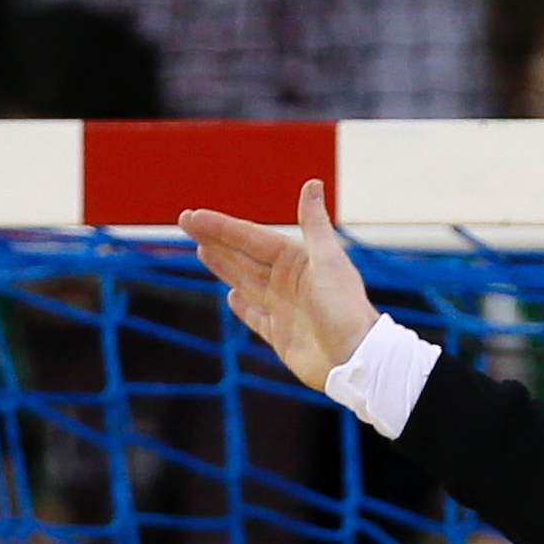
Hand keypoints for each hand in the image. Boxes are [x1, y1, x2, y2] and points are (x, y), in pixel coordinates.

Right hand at [176, 185, 381, 391]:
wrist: (357, 360)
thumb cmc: (346, 309)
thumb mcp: (329, 262)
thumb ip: (314, 225)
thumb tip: (313, 183)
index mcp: (297, 261)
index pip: (249, 238)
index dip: (220, 227)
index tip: (192, 217)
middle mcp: (289, 282)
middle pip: (243, 256)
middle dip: (215, 240)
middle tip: (186, 223)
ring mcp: (284, 309)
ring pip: (246, 282)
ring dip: (225, 266)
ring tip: (202, 250)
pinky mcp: (282, 337)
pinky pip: (256, 317)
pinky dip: (243, 307)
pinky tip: (230, 296)